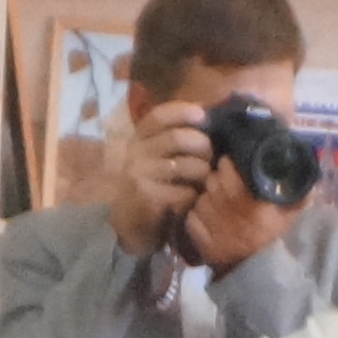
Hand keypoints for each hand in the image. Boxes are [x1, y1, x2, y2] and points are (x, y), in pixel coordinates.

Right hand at [110, 92, 217, 254]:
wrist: (126, 226)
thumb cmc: (150, 187)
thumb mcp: (154, 157)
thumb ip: (172, 139)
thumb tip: (205, 117)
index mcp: (138, 139)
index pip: (159, 116)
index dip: (182, 111)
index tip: (202, 115)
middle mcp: (136, 154)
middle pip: (177, 138)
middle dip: (202, 146)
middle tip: (210, 157)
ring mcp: (140, 176)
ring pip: (185, 165)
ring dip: (203, 172)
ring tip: (204, 181)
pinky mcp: (148, 199)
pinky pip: (185, 193)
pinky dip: (194, 196)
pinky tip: (192, 201)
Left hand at [176, 163, 288, 276]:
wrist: (257, 273)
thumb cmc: (272, 240)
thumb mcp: (289, 218)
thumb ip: (299, 199)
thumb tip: (311, 184)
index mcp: (248, 199)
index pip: (226, 167)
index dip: (227, 165)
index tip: (231, 167)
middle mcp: (227, 207)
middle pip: (211, 179)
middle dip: (216, 180)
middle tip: (223, 185)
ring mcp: (212, 223)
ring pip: (201, 197)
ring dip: (207, 198)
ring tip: (216, 204)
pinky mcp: (201, 239)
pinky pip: (192, 216)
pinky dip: (197, 216)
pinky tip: (206, 220)